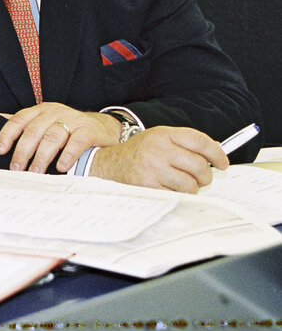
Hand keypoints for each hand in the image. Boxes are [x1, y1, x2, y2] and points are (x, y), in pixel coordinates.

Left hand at [0, 103, 121, 172]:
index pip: (19, 119)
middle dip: (23, 152)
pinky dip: (68, 155)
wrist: (103, 128)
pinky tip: (61, 168)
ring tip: (35, 173)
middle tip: (16, 170)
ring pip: (52, 137)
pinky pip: (77, 142)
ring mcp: (73, 119)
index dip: (8, 134)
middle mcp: (55, 112)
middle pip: (34, 131)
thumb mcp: (46, 122)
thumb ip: (25, 124)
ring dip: (41, 157)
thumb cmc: (68, 129)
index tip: (0, 150)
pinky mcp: (89, 130)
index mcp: (41, 111)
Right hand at [90, 126, 226, 191]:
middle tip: (201, 177)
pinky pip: (177, 195)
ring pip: (191, 184)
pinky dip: (178, 195)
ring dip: (191, 187)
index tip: (223, 162)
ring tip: (182, 184)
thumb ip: (184, 143)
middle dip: (205, 175)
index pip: (200, 141)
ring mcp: (152, 169)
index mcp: (163, 135)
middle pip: (199, 165)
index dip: (217, 153)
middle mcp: (158, 150)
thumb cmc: (138, 153)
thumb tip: (216, 153)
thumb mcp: (159, 139)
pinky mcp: (148, 186)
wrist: (108, 163)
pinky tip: (169, 189)